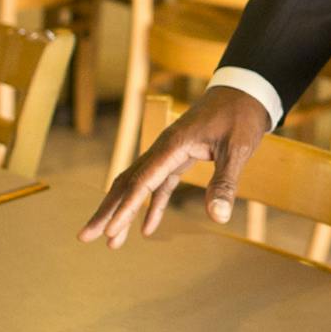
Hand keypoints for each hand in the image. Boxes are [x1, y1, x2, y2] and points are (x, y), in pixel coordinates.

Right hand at [79, 87, 271, 246]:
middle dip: (107, 211)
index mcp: (172, 144)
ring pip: (138, 184)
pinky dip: (150, 205)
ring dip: (123, 210)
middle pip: (127, 182)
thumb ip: (225, 182)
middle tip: (86, 236)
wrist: (244, 91)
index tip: (110, 231)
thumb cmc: (240, 116)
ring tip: (110, 241)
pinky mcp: (178, 157)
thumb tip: (219, 216)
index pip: (142, 181)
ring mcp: (168, 152)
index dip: (125, 208)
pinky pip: (157, 184)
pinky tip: (146, 229)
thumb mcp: (238, 149)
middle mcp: (163, 148)